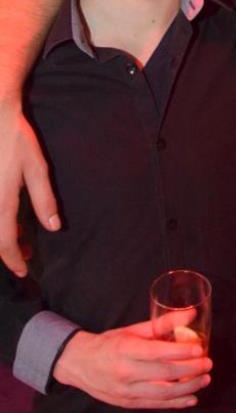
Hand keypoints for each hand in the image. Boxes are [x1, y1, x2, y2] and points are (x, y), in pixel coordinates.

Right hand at [0, 102, 59, 276]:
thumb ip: (44, 199)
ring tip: (19, 240)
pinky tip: (7, 219)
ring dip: (1, 237)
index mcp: (1, 201)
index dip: (14, 260)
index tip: (23, 271)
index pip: (5, 242)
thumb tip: (53, 227)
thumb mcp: (37, 168)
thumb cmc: (16, 140)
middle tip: (25, 256)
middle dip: (7, 252)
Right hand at [53, 309, 212, 408]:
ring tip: (205, 380)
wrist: (80, 364)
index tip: (200, 349)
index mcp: (126, 349)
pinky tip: (191, 398)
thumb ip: (163, 323)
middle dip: (190, 370)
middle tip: (208, 364)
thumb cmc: (110, 343)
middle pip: (164, 373)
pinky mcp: (128, 403)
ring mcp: (126, 391)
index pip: (158, 353)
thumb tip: (191, 314)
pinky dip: (176, 403)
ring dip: (187, 388)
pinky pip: (155, 405)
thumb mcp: (133, 329)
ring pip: (162, 393)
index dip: (181, 352)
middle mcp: (126, 372)